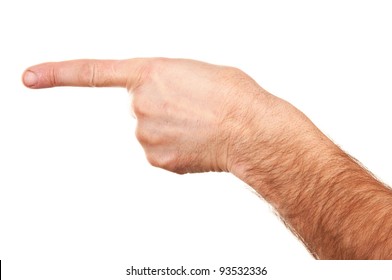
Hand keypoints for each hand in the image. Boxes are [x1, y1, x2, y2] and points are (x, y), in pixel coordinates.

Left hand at [22, 58, 286, 174]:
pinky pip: (160, 151)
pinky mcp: (157, 160)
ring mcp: (146, 135)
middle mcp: (141, 104)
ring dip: (172, 128)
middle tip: (194, 108)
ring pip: (151, 131)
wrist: (251, 129)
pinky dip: (177, 148)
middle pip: (142, 107)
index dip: (60, 74)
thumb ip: (169, 82)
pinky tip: (198, 143)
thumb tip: (164, 103)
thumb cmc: (233, 96)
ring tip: (201, 126)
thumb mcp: (198, 72)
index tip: (30, 78)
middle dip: (164, 107)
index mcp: (151, 73)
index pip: (95, 72)